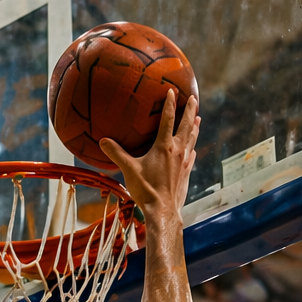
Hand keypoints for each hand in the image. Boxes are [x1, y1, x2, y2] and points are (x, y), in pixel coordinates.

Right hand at [100, 89, 200, 226]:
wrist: (164, 210)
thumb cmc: (146, 189)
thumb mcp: (128, 169)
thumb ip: (116, 153)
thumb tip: (102, 141)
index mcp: (164, 146)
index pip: (168, 119)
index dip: (169, 103)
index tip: (172, 90)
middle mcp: (178, 151)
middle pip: (186, 125)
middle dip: (190, 110)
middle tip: (193, 98)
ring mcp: (184, 162)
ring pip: (192, 139)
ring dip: (194, 127)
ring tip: (198, 117)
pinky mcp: (187, 172)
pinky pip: (192, 155)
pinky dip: (192, 147)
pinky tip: (192, 147)